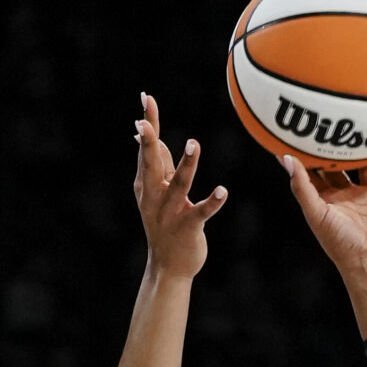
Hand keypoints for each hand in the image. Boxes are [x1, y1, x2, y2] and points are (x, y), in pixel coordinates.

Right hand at [133, 94, 226, 280]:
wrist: (168, 268)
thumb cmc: (165, 226)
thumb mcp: (156, 194)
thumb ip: (156, 165)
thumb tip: (147, 136)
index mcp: (146, 186)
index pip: (147, 149)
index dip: (148, 123)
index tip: (146, 98)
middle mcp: (154, 197)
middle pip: (151, 164)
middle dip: (148, 141)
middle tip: (144, 120)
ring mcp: (170, 213)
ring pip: (179, 184)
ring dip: (187, 165)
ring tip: (194, 144)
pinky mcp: (187, 228)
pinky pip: (201, 212)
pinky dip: (212, 202)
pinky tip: (222, 191)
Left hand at [285, 141, 366, 327]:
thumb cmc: (339, 244)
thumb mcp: (316, 213)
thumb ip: (301, 186)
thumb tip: (285, 158)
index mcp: (329, 199)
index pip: (316, 171)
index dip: (308, 153)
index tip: (299, 129)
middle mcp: (351, 195)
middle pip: (344, 163)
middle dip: (338, 145)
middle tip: (334, 115)